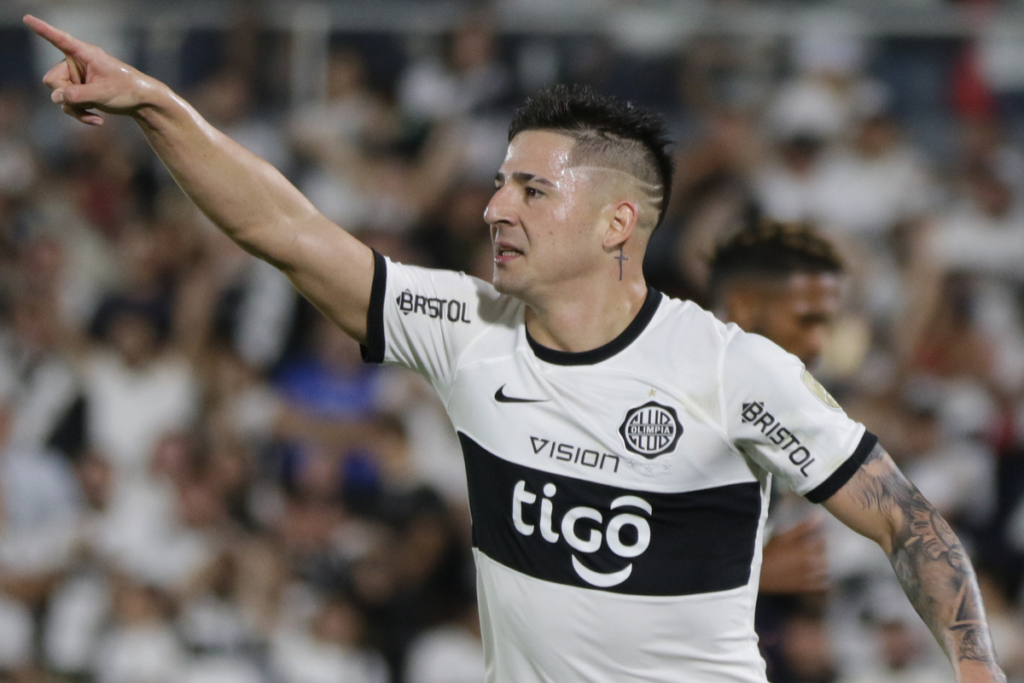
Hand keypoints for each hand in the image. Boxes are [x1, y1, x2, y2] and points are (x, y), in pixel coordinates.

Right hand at [24, 14, 162, 125]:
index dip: (43, 30)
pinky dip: (80, 113)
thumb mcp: (102, 93)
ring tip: (94, 112)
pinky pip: (68, 104)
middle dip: (65, 93)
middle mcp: (76, 63)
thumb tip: (55, 97)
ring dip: (74, 107)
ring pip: (59, 95)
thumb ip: (77, 95)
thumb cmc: (127, 90)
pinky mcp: (79, 92)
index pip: (60, 40)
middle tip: (84, 98)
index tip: (27, 18)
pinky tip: (98, 120)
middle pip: (52, 79)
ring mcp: (76, 78)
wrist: (141, 103)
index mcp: (85, 54)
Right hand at [759, 516, 828, 593]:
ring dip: (822, 568)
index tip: (814, 539)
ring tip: (814, 565)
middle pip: (825, 558)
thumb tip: (818, 517)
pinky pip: (821, 587)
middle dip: (821, 554)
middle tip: (813, 552)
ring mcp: (808, 577)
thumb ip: (802, 528)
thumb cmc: (769, 551)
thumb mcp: (784, 536)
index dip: (820, 539)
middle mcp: (810, 563)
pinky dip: (823, 584)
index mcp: (805, 549)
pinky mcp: (804, 588)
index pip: (823, 542)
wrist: (758, 571)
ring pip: (825, 572)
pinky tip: (818, 580)